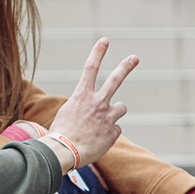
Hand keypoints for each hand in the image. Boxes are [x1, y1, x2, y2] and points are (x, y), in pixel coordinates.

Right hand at [46, 38, 137, 168]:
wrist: (64, 152)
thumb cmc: (59, 135)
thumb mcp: (64, 115)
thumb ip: (79, 108)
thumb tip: (87, 111)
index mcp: (81, 96)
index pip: (89, 69)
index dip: (98, 53)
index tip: (105, 41)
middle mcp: (97, 103)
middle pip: (115, 79)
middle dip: (125, 66)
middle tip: (135, 57)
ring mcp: (107, 117)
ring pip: (121, 108)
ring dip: (115, 112)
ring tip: (103, 123)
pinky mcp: (113, 132)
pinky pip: (115, 130)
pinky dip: (108, 135)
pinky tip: (97, 140)